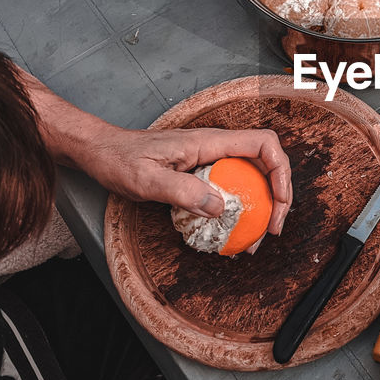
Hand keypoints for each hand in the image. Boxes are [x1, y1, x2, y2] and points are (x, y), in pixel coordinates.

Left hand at [79, 126, 291, 234]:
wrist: (99, 151)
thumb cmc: (118, 159)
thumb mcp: (146, 180)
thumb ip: (183, 191)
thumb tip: (220, 208)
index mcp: (209, 142)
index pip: (264, 144)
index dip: (281, 172)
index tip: (278, 203)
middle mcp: (215, 147)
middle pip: (265, 163)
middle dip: (277, 195)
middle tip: (271, 229)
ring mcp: (209, 159)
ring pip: (251, 176)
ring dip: (260, 205)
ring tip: (253, 237)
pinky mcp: (200, 171)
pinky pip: (231, 186)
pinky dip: (239, 207)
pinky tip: (230, 229)